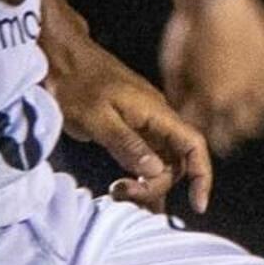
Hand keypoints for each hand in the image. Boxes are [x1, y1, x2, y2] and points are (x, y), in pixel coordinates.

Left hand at [44, 21, 212, 215]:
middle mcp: (157, 120)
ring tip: (118, 195)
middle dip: (156, 186)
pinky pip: (144, 160)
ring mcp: (144, 126)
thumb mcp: (97, 117)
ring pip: (161, 164)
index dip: (202, 175)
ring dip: (146, 185)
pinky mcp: (129, 131)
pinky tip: (127, 193)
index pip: (193, 146)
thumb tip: (156, 171)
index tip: (197, 205)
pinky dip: (139, 179)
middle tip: (120, 192)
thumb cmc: (76, 83)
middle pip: (176, 162)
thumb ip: (127, 144)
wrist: (62, 59)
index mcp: (156, 113)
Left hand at [162, 0, 263, 154]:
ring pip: (254, 124)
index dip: (202, 133)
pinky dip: (262, 105)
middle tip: (219, 132)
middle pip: (232, 136)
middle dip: (223, 137)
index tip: (199, 132)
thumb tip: (182, 108)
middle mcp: (237, 97)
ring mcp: (258, 85)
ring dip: (244, 124)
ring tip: (237, 120)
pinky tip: (255, 102)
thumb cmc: (189, 30)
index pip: (207, 133)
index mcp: (210, 98)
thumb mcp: (173, 65)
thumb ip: (179, 93)